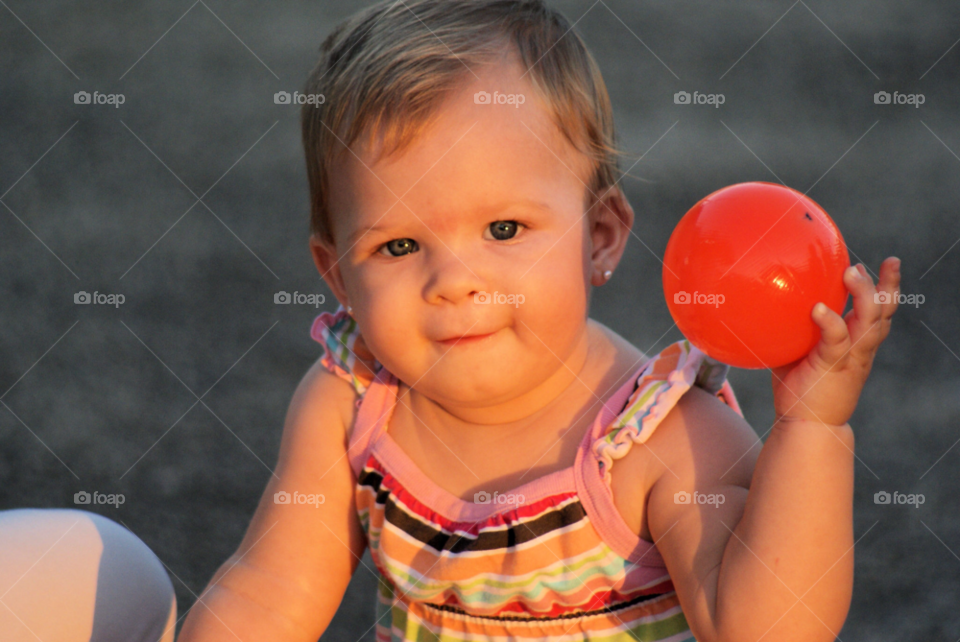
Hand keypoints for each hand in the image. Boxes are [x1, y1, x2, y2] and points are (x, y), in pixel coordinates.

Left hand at [770, 257, 900, 425]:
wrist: (806, 426)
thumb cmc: (800, 389)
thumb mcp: (801, 354)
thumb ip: (797, 331)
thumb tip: (770, 304)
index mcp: (857, 346)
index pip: (880, 313)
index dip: (887, 288)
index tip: (887, 263)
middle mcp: (860, 350)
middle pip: (883, 313)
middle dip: (886, 286)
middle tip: (883, 262)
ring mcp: (850, 359)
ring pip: (869, 323)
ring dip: (864, 296)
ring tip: (852, 272)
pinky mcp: (832, 368)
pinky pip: (835, 341)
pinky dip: (830, 323)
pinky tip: (819, 308)